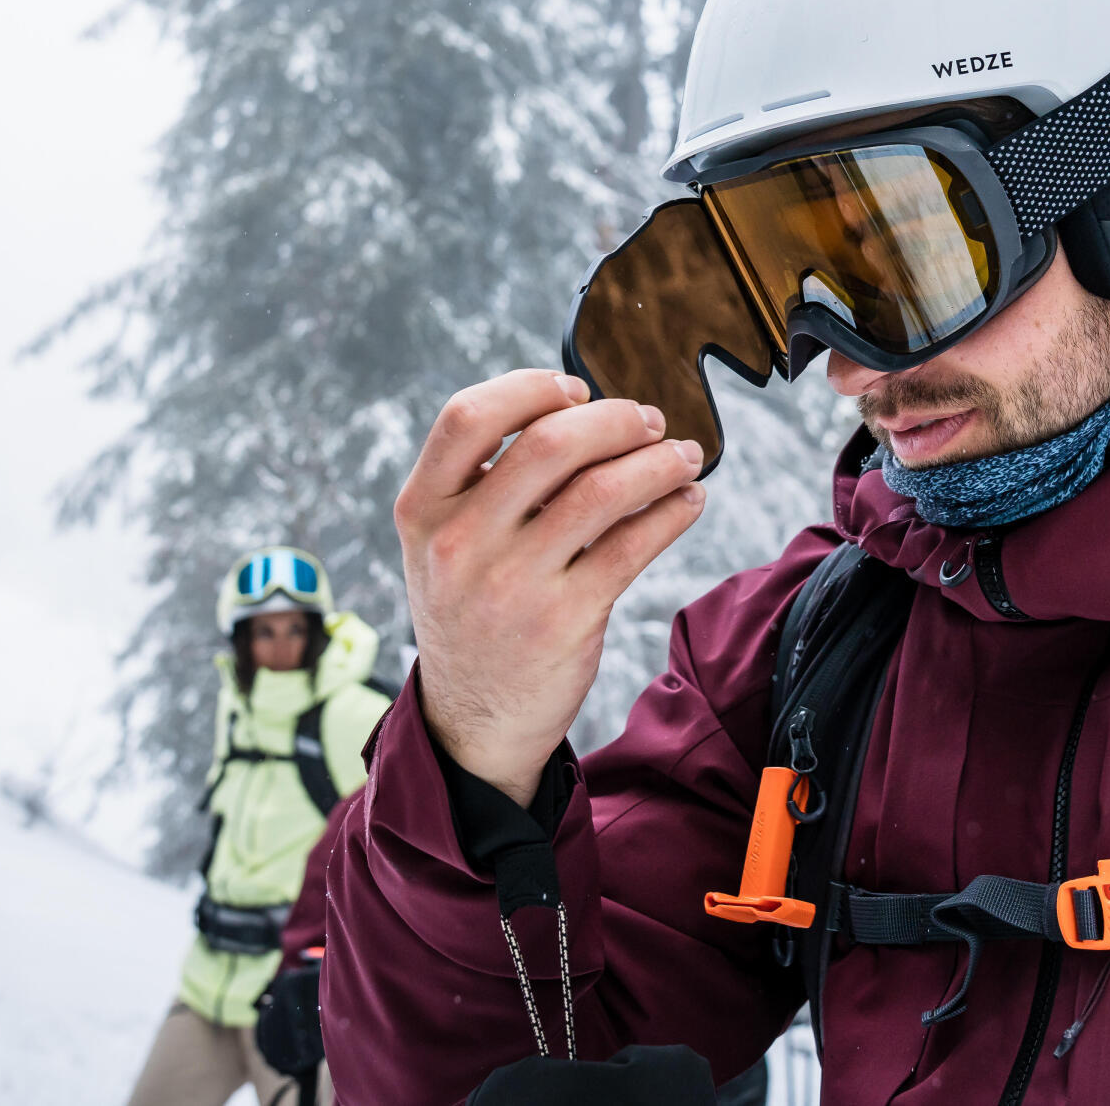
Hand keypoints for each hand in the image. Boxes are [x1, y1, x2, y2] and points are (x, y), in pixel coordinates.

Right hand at [395, 370, 706, 803]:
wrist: (472, 720)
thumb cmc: (472, 609)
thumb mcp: (446, 543)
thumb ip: (490, 481)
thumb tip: (584, 413)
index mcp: (422, 509)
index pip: (466, 416)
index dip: (529, 388)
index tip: (576, 389)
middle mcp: (460, 542)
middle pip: (551, 442)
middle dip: (616, 420)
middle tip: (651, 421)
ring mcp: (512, 582)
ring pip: (604, 490)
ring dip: (659, 462)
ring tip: (685, 456)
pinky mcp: (566, 618)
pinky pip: (634, 544)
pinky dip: (672, 512)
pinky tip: (687, 501)